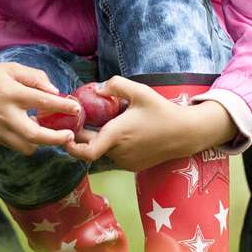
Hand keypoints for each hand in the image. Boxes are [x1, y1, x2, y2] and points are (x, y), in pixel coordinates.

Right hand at [0, 58, 80, 155]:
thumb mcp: (10, 68)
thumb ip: (34, 77)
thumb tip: (54, 91)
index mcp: (10, 93)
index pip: (42, 102)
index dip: (63, 106)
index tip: (76, 108)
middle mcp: (5, 115)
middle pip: (36, 135)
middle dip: (56, 139)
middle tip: (70, 135)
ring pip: (27, 147)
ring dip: (42, 142)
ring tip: (50, 132)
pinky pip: (17, 146)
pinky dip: (29, 142)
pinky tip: (33, 130)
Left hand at [62, 76, 237, 172]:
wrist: (186, 133)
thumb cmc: (161, 111)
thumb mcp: (139, 91)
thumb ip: (115, 85)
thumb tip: (96, 89)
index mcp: (116, 135)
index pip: (86, 152)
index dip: (71, 147)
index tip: (65, 136)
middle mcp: (118, 152)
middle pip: (92, 146)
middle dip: (85, 134)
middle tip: (84, 117)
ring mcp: (126, 162)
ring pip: (104, 150)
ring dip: (101, 138)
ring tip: (111, 120)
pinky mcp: (132, 166)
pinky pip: (115, 155)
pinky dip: (113, 145)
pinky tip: (123, 130)